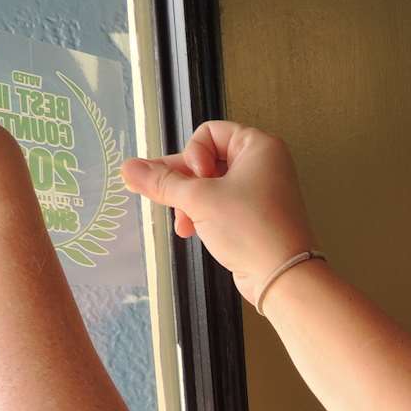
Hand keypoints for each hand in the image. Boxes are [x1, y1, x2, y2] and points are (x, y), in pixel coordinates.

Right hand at [121, 121, 318, 309]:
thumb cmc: (251, 229)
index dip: (193, 155)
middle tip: (165, 199)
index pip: (209, 133)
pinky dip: (203, 216)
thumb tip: (129, 168)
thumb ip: (162, 182)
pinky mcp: (254, 216)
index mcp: (258, 146)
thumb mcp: (199, 200)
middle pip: (205, 161)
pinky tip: (190, 231)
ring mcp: (259, 192)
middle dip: (183, 184)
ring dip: (189, 203)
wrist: (282, 277)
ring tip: (182, 224)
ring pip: (209, 187)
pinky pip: (220, 206)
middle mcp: (262, 164)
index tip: (199, 180)